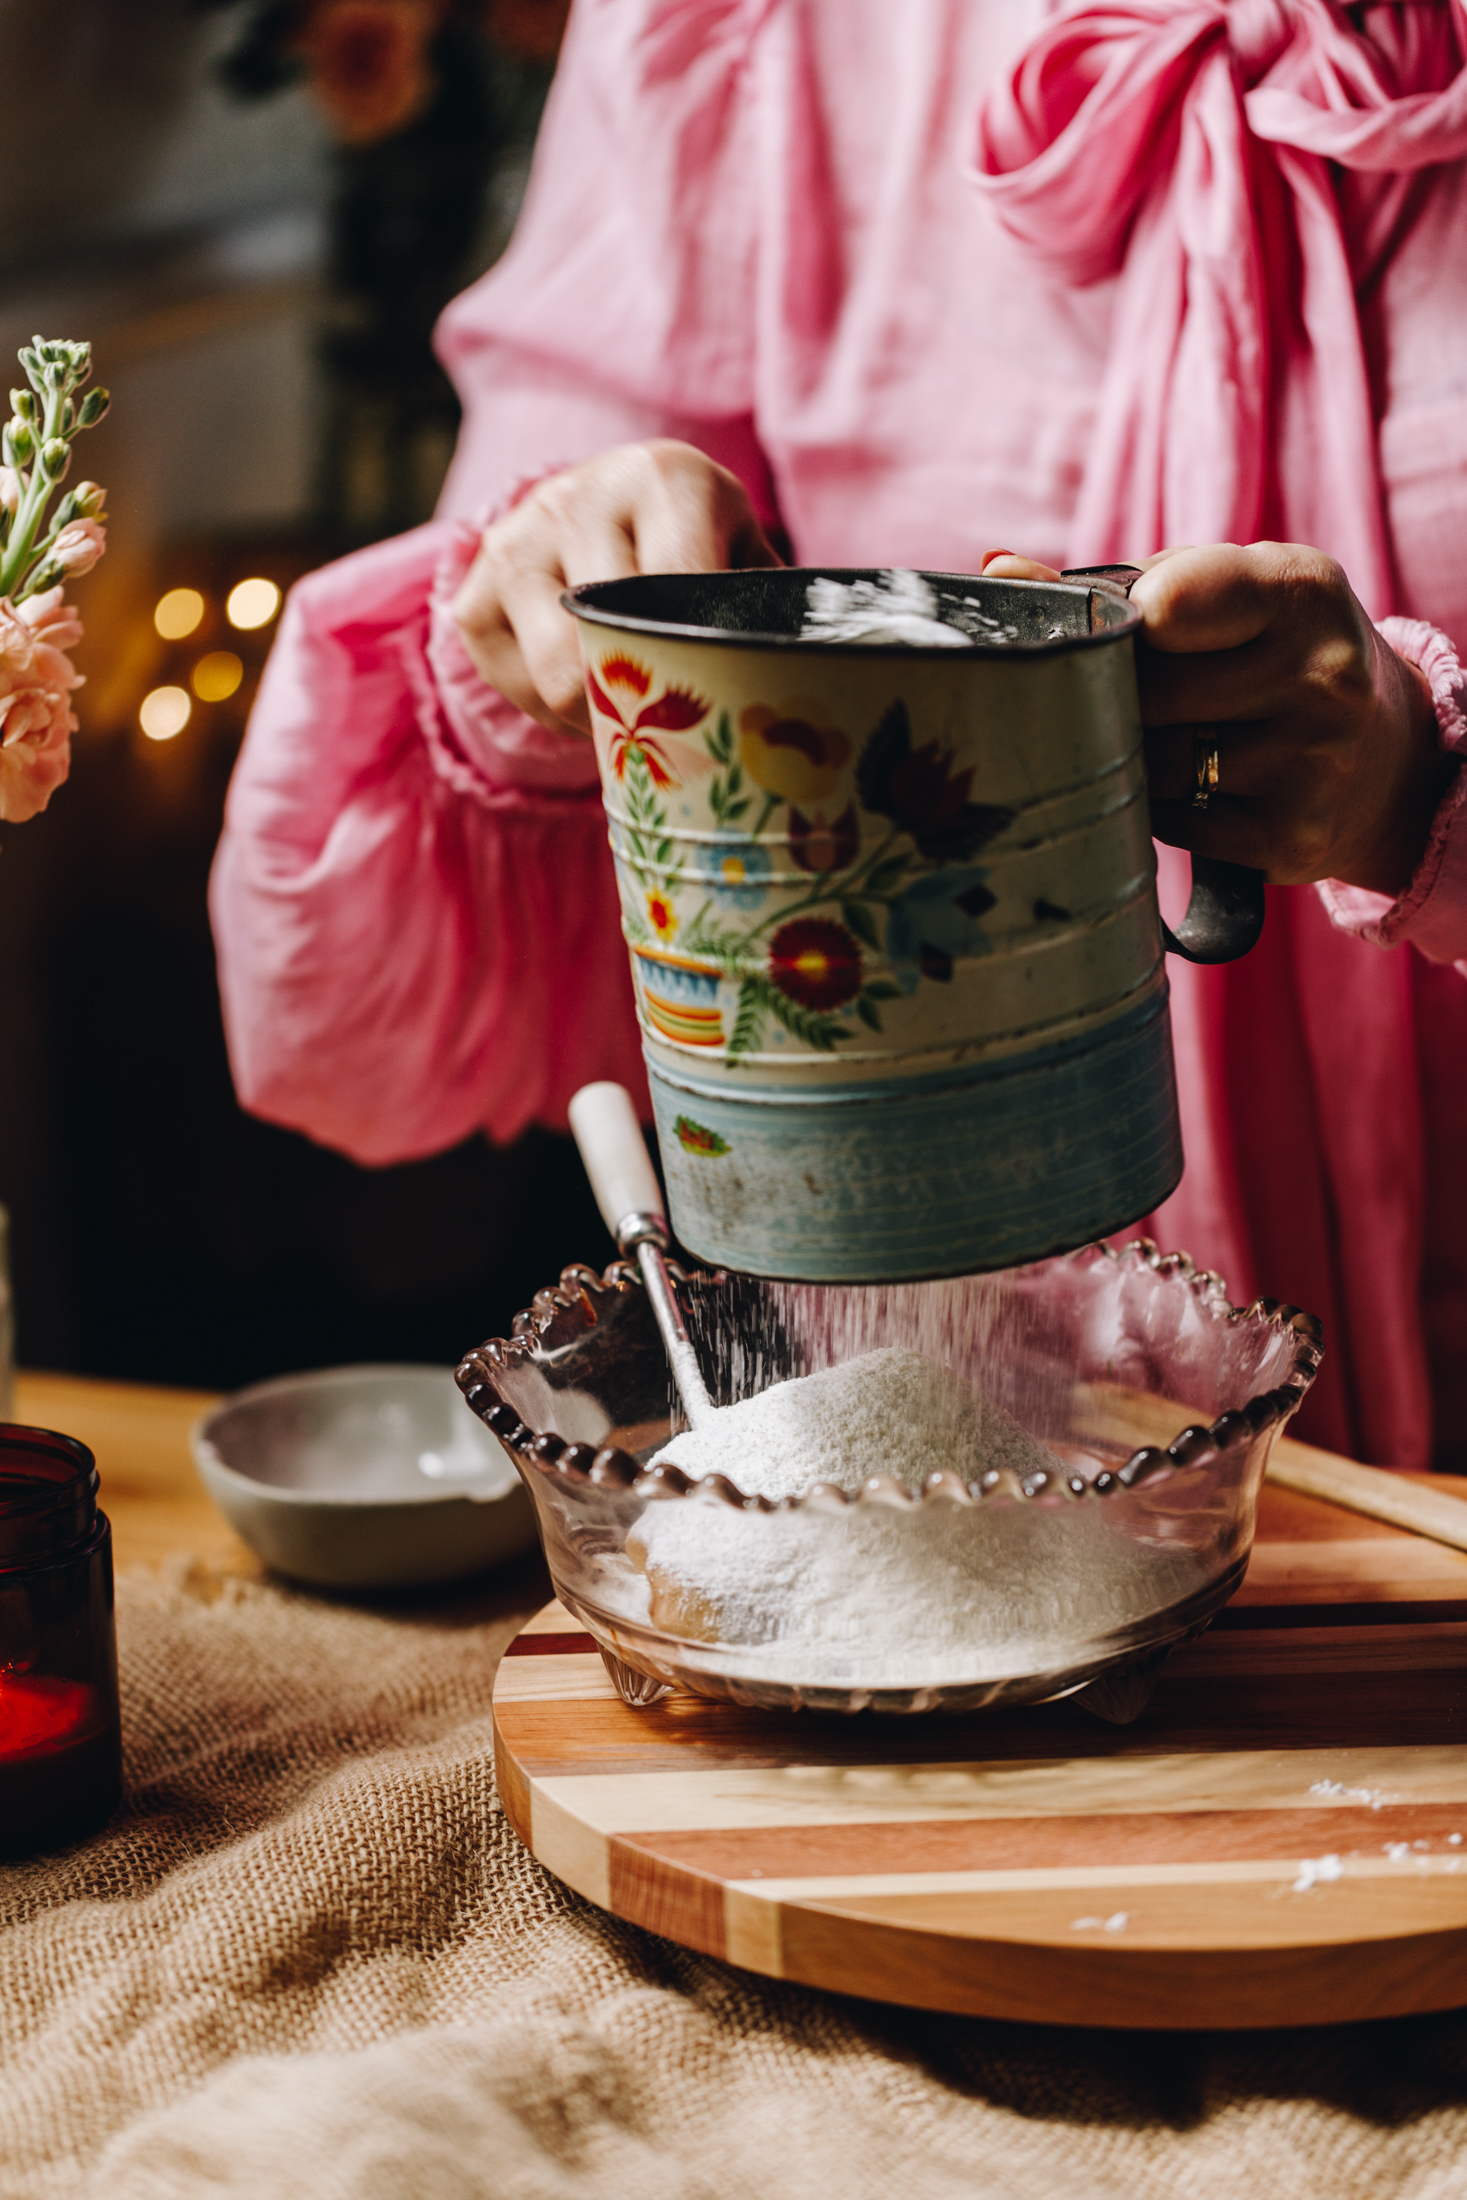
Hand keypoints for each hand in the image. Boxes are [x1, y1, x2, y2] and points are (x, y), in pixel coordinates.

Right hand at [453, 440, 780, 736]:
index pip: (678, 589)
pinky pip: (522, 695)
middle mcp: (577, 499)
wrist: (603, 507)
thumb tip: (804, 689)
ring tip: (637, 707)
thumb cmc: (699, 545)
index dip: (701, 656)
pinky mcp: (474, 599)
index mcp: (662, 478)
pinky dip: (561, 718)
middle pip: (615, 645)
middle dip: (654, 701)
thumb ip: (769, 607)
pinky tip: (591, 691)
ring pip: (561, 683)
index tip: (726, 690)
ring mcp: (515, 546)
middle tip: (688, 722)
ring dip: (605, 718)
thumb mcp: (743, 553)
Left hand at [985, 543, 1446, 894]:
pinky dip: (1158, 809)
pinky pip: (1171, 824)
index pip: (1176, 600)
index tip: (1114, 633)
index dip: (1123, 623)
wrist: (1384, 761)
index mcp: (1299, 590)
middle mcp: (1319, 674)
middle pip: (1145, 693)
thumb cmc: (1270, 655)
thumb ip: (1119, 585)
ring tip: (1156, 738)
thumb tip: (999, 570)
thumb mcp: (1226, 596)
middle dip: (1112, 697)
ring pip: (1152, 763)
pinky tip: (1187, 789)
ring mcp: (1310, 762)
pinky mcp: (1289, 838)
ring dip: (1129, 756)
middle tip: (1113, 695)